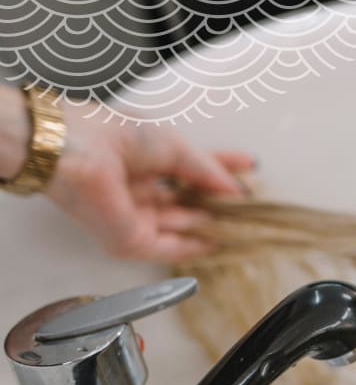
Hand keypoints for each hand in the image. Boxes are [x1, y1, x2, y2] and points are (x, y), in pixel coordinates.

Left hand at [44, 98, 254, 261]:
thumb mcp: (175, 146)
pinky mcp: (129, 239)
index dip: (223, 169)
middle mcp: (140, 188)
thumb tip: (237, 188)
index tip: (250, 169)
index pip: (192, 168)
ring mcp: (135, 215)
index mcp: (146, 160)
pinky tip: (217, 243)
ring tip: (245, 224)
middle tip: (253, 204)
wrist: (73, 150)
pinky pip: (167, 249)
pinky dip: (193, 247)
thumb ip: (208, 170)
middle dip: (220, 202)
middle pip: (188, 200)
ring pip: (181, 226)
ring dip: (212, 225)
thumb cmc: (114, 135)